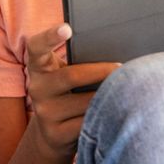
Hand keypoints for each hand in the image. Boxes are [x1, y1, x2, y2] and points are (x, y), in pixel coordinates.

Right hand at [26, 23, 120, 156]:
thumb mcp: (67, 77)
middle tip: (123, 68)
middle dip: (102, 72)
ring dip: (109, 97)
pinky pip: (88, 123)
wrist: (54, 134)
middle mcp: (37, 88)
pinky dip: (105, 117)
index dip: (49, 36)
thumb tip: (117, 60)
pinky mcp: (56, 134)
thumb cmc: (70, 95)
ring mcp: (45, 112)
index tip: (67, 28)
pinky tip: (118, 114)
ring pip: (86, 102)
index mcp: (39, 67)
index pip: (36, 47)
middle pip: (72, 76)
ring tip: (127, 92)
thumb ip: (80, 64)